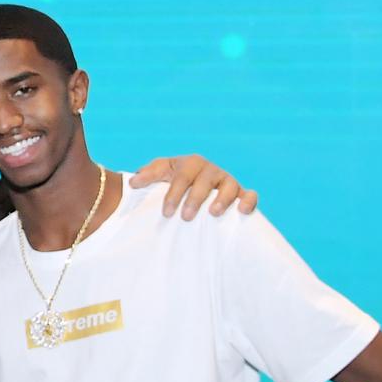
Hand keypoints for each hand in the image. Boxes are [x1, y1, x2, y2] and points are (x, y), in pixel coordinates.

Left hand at [132, 154, 256, 219]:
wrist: (190, 188)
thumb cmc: (172, 183)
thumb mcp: (159, 176)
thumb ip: (147, 177)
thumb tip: (132, 183)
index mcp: (189, 164)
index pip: (181, 176)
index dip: (174, 193)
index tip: (166, 212)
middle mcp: (210, 170)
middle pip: (204, 181)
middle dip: (194, 199)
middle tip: (185, 217)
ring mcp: (226, 181)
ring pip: (229, 186)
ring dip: (222, 199)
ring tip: (213, 214)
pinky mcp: (241, 194)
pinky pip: (250, 195)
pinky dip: (248, 201)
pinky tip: (242, 211)